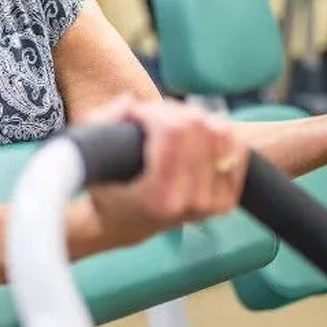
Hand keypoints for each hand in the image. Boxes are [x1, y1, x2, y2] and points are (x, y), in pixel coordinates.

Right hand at [81, 94, 247, 248]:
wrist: (124, 225)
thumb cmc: (106, 188)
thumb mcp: (88, 155)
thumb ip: (102, 121)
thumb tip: (131, 101)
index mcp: (159, 196)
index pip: (173, 132)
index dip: (153, 111)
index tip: (136, 115)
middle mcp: (191, 203)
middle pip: (198, 126)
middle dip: (172, 111)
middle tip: (153, 118)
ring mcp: (212, 203)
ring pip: (221, 132)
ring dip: (195, 120)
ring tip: (173, 127)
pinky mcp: (226, 201)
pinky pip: (237, 149)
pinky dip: (217, 134)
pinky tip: (196, 138)